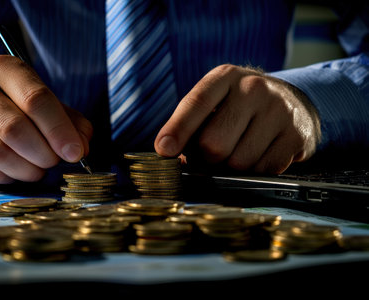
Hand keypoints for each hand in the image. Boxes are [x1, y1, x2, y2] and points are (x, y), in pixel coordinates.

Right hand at [0, 55, 92, 183]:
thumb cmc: (19, 110)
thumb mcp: (48, 108)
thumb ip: (70, 124)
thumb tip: (81, 146)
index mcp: (6, 69)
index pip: (36, 99)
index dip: (59, 130)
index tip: (75, 153)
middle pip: (14, 128)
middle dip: (43, 153)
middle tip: (54, 162)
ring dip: (27, 169)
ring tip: (38, 170)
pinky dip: (9, 177)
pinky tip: (18, 172)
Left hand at [155, 64, 320, 173]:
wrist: (294, 101)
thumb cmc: (241, 107)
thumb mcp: (216, 102)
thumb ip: (191, 124)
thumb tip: (169, 153)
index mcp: (225, 77)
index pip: (196, 103)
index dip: (177, 130)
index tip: (164, 149)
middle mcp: (253, 88)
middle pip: (214, 144)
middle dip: (207, 158)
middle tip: (212, 154)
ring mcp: (278, 110)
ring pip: (238, 163)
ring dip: (232, 167)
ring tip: (239, 150)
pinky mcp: (296, 134)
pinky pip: (264, 170)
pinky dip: (256, 172)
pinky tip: (260, 154)